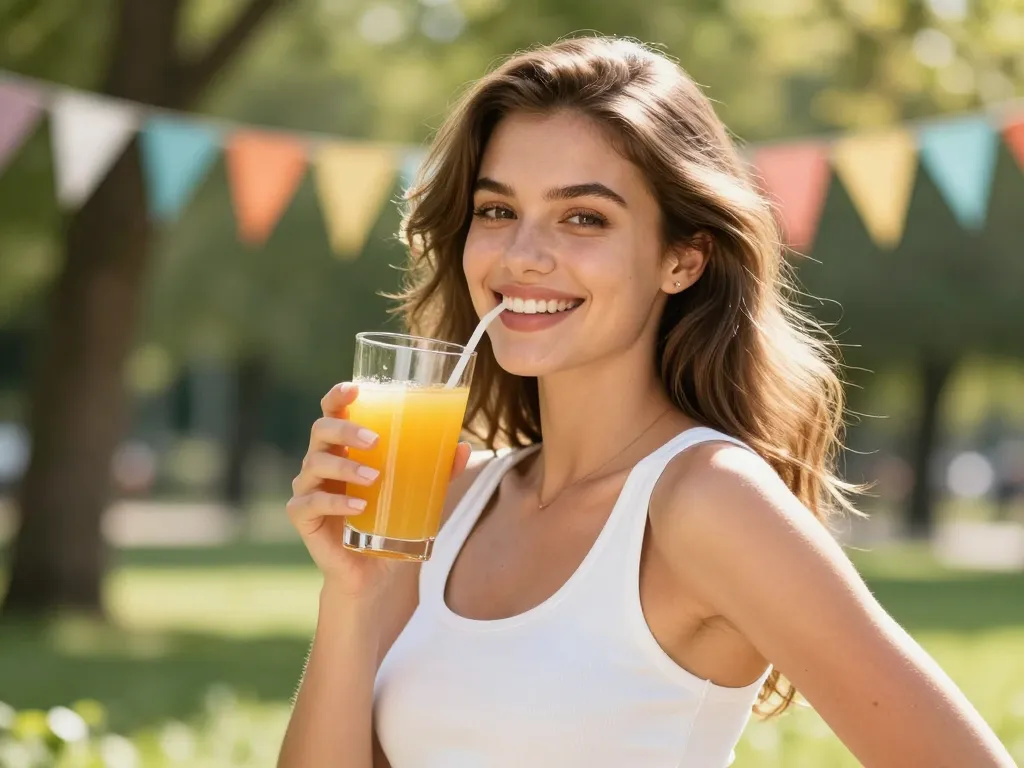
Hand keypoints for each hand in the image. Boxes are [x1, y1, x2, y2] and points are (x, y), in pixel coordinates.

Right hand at [287, 382, 471, 598]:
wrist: (376, 574)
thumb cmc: (393, 523)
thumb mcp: (421, 494)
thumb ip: (439, 471)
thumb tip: (463, 447)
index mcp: (344, 447)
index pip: (333, 411)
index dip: (337, 396)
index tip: (354, 388)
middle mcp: (322, 462)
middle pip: (321, 430)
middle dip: (345, 429)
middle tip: (374, 440)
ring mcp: (309, 488)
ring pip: (314, 464)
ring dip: (346, 466)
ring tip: (375, 477)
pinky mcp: (303, 517)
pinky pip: (310, 502)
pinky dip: (335, 501)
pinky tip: (358, 505)